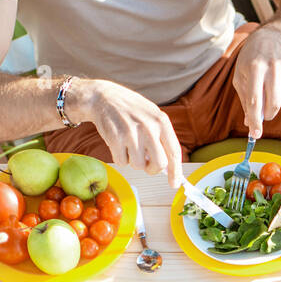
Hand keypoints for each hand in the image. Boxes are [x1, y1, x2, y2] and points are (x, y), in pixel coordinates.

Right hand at [67, 79, 182, 187]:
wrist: (104, 97)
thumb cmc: (130, 110)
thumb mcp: (152, 116)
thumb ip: (162, 138)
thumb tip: (169, 166)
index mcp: (162, 121)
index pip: (174, 152)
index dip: (176, 171)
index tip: (174, 184)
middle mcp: (149, 127)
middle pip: (159, 164)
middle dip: (152, 168)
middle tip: (145, 163)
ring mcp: (132, 133)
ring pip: (138, 165)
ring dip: (133, 161)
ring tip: (129, 145)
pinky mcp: (116, 139)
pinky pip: (122, 162)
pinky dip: (120, 157)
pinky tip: (118, 143)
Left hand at [232, 27, 280, 138]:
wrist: (268, 40)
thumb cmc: (249, 61)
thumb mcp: (240, 78)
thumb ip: (245, 100)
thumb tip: (249, 123)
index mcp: (255, 69)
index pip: (256, 101)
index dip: (255, 120)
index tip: (255, 134)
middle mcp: (272, 68)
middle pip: (273, 105)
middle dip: (267, 116)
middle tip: (262, 116)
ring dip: (273, 106)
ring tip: (266, 95)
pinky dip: (280, 98)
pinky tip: (274, 86)